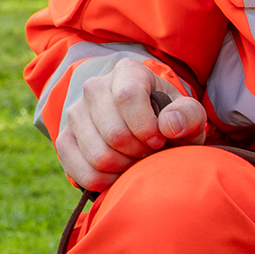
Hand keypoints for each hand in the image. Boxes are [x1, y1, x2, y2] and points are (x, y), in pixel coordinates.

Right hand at [56, 56, 206, 189]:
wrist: (150, 134)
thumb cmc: (172, 121)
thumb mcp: (190, 116)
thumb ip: (188, 115)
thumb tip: (169, 125)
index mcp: (127, 72)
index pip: (127, 96)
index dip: (146, 126)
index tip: (159, 140)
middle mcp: (94, 87)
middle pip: (113, 132)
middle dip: (139, 152)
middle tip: (150, 153)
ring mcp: (75, 113)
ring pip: (98, 155)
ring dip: (124, 167)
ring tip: (137, 160)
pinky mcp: (64, 139)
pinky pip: (79, 171)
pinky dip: (104, 181)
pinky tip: (119, 173)